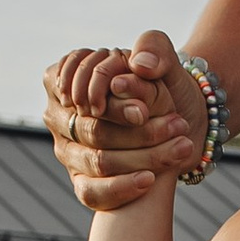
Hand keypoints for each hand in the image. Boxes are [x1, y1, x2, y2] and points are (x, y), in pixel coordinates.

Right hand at [43, 26, 205, 209]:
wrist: (177, 117)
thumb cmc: (161, 83)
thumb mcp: (162, 59)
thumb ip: (153, 48)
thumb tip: (141, 65)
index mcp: (66, 79)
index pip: (80, 94)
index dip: (112, 105)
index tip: (144, 111)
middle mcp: (59, 115)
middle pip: (93, 130)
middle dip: (137, 132)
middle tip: (176, 126)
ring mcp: (67, 150)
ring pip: (98, 161)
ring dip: (143, 157)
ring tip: (180, 147)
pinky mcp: (81, 181)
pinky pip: (92, 192)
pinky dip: (123, 187)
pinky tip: (150, 180)